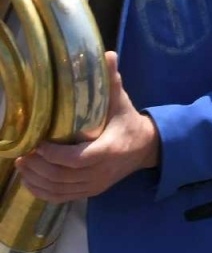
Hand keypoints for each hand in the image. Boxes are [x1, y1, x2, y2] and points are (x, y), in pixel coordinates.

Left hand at [15, 52, 158, 202]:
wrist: (147, 148)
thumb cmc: (129, 122)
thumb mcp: (122, 102)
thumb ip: (112, 81)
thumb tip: (106, 54)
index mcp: (110, 150)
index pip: (79, 159)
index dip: (55, 155)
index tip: (39, 143)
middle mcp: (102, 172)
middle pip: (64, 176)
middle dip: (39, 166)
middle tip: (23, 152)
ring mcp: (95, 184)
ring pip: (59, 189)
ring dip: (36, 178)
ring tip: (23, 163)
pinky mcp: (90, 192)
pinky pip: (61, 198)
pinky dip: (42, 192)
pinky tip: (30, 180)